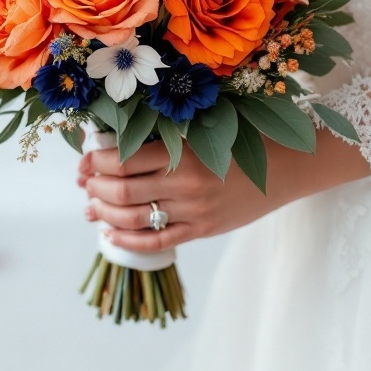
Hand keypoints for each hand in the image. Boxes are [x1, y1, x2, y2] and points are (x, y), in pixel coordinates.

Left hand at [77, 130, 370, 252]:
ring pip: (133, 218)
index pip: (121, 158)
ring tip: (92, 209)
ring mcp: (193, 211)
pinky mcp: (201, 231)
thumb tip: (116, 143)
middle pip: (120, 190)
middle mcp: (184, 183)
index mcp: (182, 151)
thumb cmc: (240, 140)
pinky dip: (127, 240)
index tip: (86, 159)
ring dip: (104, 214)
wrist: (285, 168)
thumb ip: (165, 135)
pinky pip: (156, 242)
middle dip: (93, 187)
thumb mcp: (202, 128)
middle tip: (84, 183)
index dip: (95, 160)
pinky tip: (111, 233)